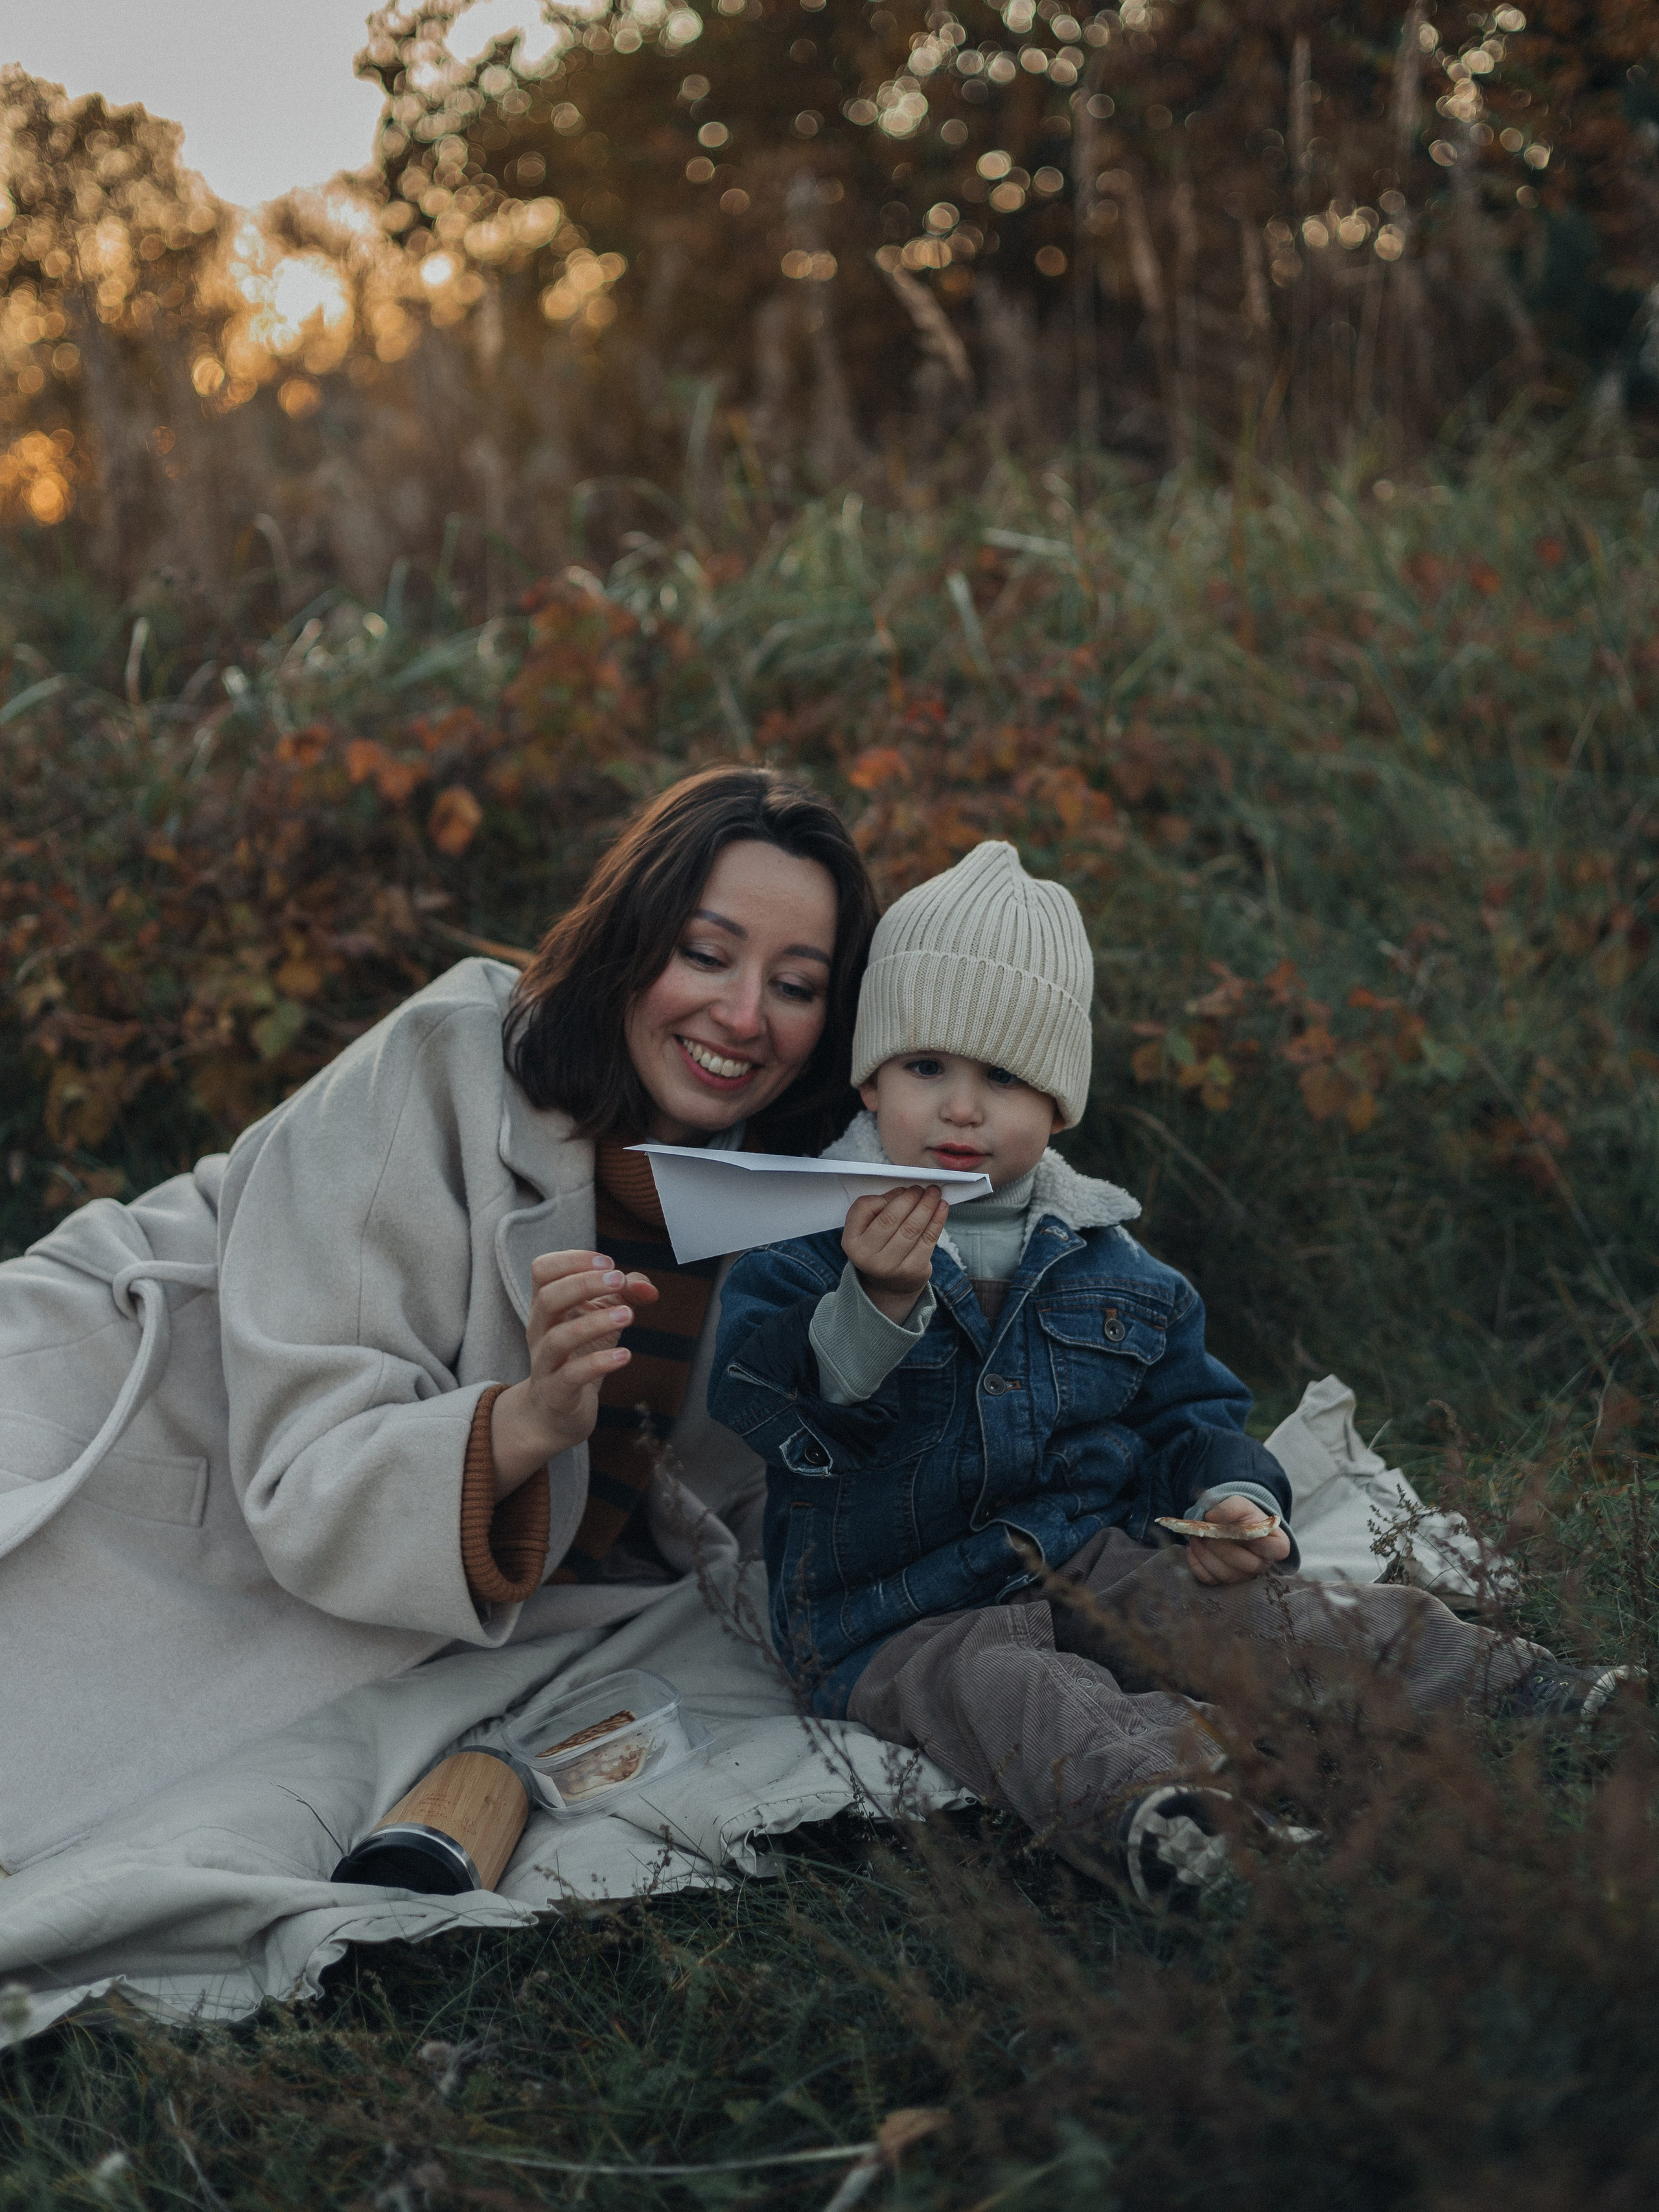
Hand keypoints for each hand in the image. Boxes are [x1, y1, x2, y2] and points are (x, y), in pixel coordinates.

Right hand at [490, 1251, 658, 1496]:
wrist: (555, 1413)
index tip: (608, 1262)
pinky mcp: (556, 1392)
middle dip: (584, 1283)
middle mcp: (539, 1330)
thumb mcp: (601, 1317)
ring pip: (559, 1337)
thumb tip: (648, 1288)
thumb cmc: (579, 1355)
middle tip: (619, 1280)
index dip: (572, 1259)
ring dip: (595, 1322)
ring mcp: (545, 1363)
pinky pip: (572, 1375)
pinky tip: (625, 1356)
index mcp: (546, 1306)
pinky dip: (599, 1363)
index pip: (542, 1270)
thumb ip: (625, 1293)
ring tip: (628, 1315)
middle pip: (548, 1297)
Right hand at [842, 1185, 947, 1322]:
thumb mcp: (865, 1231)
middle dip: (910, 1198)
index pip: (865, 1208)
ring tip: (934, 1193)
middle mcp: (867, 1256)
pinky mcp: (913, 1270)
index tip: (902, 1189)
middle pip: (891, 1218)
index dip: (886, 1196)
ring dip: (926, 1205)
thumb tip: (905, 1192)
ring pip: (912, 1227)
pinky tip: (942, 1208)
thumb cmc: (878, 1248)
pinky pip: (928, 1239)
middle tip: (922, 1188)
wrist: (888, 1286)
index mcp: (851, 1242)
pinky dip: (937, 1220)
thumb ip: (877, 1209)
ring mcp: (891, 1266)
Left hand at [1185, 1493, 1292, 1585]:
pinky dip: (1197, 1565)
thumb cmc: (1242, 1516)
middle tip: (1206, 1534)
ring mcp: (1244, 1575)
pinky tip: (1191, 1549)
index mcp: (1275, 1544)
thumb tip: (1212, 1517)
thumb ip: (1229, 1508)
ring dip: (1206, 1556)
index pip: (1277, 1550)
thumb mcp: (1239, 1504)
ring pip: (1227, 1575)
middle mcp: (1263, 1564)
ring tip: (1195, 1538)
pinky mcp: (1225, 1581)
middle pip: (1248, 1565)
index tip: (1241, 1532)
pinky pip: (1210, 1579)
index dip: (1260, 1543)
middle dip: (1224, 1549)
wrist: (1230, 1526)